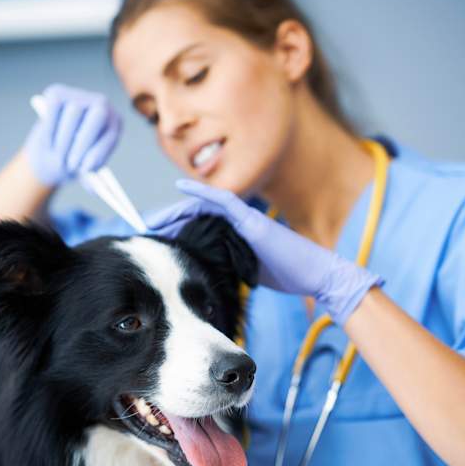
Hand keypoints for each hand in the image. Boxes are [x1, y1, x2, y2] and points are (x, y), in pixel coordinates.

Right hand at [22, 84, 121, 186]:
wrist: (52, 146)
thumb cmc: (74, 158)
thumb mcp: (83, 169)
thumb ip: (90, 178)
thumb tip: (95, 190)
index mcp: (114, 123)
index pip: (112, 133)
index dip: (100, 151)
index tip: (87, 169)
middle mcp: (101, 104)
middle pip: (97, 115)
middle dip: (83, 142)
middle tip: (71, 165)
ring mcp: (79, 95)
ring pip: (73, 114)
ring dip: (64, 141)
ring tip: (59, 158)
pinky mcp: (57, 92)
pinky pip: (54, 109)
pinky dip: (50, 129)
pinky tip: (49, 143)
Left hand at [146, 180, 382, 325]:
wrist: (316, 275)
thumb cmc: (290, 275)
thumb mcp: (251, 271)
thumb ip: (232, 265)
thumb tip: (211, 276)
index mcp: (237, 235)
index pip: (202, 228)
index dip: (179, 229)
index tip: (157, 238)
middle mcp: (239, 222)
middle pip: (198, 214)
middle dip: (171, 219)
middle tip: (148, 227)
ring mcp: (246, 218)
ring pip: (204, 205)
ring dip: (178, 209)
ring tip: (155, 218)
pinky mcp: (252, 219)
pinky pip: (223, 199)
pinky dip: (201, 192)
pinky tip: (181, 188)